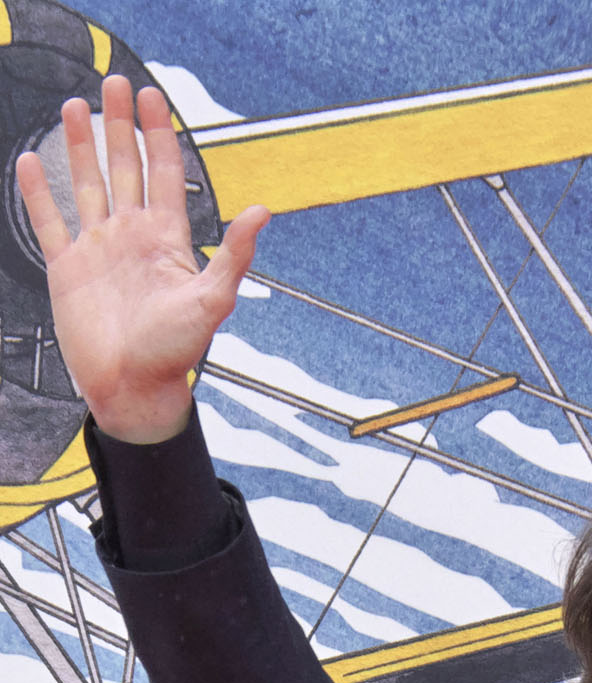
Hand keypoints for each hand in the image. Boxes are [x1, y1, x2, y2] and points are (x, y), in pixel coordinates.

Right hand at [15, 74, 269, 442]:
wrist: (134, 389)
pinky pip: (50, 221)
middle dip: (120, 126)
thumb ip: (235, 255)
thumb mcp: (212, 300)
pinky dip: (39, 193)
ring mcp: (98, 250)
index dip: (157, 134)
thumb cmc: (176, 352)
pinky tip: (30, 161)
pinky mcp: (67, 269)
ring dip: (80, 147)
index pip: (163, 172)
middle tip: (114, 85)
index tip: (151, 98)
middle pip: (125, 167)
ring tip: (74, 107)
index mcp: (166, 239)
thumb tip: (262, 212)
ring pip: (87, 184)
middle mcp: (132, 237)